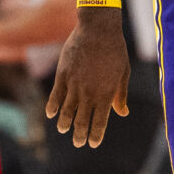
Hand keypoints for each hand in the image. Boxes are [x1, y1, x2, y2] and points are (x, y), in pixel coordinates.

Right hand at [47, 7, 132, 146]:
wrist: (98, 29)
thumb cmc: (115, 50)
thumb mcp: (123, 73)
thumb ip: (120, 95)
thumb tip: (122, 113)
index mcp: (106, 94)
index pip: (100, 122)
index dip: (95, 135)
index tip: (92, 144)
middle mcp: (89, 93)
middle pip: (82, 121)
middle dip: (79, 135)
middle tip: (78, 143)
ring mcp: (74, 85)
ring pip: (67, 111)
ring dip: (64, 124)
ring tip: (63, 130)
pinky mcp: (63, 75)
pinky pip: (55, 95)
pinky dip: (52, 107)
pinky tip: (50, 114)